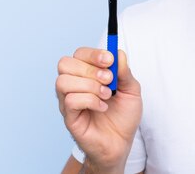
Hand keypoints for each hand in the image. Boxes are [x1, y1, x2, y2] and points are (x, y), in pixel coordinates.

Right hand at [56, 47, 141, 170]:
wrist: (121, 142)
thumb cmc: (124, 115)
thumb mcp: (131, 90)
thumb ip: (125, 71)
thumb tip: (117, 52)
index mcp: (87, 74)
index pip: (79, 54)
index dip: (93, 53)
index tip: (109, 60)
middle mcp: (74, 85)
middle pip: (65, 64)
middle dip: (89, 68)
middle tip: (108, 80)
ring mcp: (68, 101)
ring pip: (63, 81)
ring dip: (89, 85)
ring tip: (106, 95)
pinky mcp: (69, 117)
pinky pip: (70, 101)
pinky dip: (90, 101)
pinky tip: (102, 107)